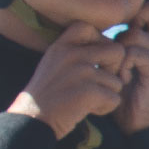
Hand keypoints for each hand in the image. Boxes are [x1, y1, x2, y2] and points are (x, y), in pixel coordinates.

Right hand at [8, 21, 126, 139]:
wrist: (31, 120)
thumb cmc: (44, 96)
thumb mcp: (52, 63)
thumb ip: (72, 52)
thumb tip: (104, 47)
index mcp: (62, 45)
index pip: (90, 28)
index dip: (100, 43)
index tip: (93, 60)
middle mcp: (73, 54)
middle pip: (117, 51)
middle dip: (113, 69)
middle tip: (100, 83)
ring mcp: (82, 72)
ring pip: (117, 81)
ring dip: (107, 94)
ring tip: (88, 101)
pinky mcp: (90, 92)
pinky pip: (114, 98)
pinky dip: (105, 108)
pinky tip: (89, 110)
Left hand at [111, 0, 148, 133]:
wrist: (136, 121)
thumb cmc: (122, 90)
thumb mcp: (118, 61)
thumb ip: (117, 42)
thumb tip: (96, 24)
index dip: (140, 10)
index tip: (123, 30)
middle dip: (135, 20)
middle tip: (122, 44)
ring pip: (134, 34)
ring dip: (119, 50)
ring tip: (118, 70)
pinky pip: (133, 53)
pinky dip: (122, 65)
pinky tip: (122, 80)